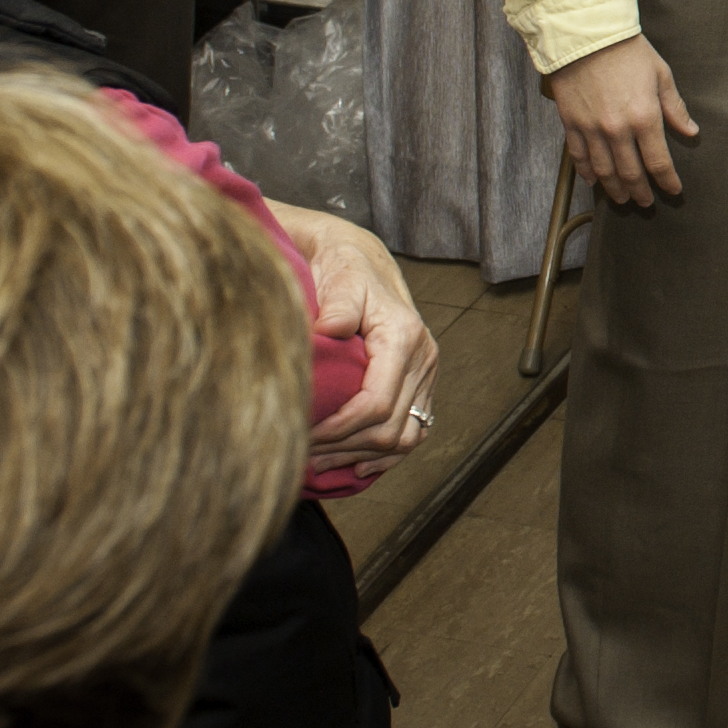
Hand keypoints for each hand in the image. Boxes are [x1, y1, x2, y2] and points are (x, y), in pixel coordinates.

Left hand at [269, 203, 441, 465]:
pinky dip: (388, 456)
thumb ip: (337, 305)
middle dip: (345, 448)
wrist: (363, 262)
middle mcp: (423, 359)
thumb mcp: (340, 278)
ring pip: (406, 437)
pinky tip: (358, 465)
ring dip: (364, 455)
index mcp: (404, 339)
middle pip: (391, 428)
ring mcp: (426, 374)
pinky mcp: (421, 384)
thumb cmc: (344, 270)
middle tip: (302, 453)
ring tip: (322, 460)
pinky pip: (415, 431)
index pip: (377, 404)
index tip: (304, 436)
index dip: (340, 429)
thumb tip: (327, 329)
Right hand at [549, 33, 697, 208]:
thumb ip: (675, 108)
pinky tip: (594, 180)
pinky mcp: (571, 123)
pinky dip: (587, 172)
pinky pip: (579, 157)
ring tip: (623, 199)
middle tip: (646, 202)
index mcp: (645, 117)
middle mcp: (618, 129)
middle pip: (631, 173)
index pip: (659, 161)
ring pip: (604, 171)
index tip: (673, 190)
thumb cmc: (626, 49)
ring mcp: (592, 129)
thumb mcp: (660, 74)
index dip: (667, 181)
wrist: (585, 33)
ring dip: (615, 189)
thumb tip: (691, 132)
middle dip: (641, 191)